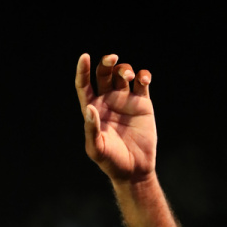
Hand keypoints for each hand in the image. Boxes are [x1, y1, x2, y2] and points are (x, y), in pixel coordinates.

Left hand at [75, 53, 156, 183]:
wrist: (134, 169)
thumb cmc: (112, 161)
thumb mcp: (97, 148)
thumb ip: (92, 129)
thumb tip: (89, 109)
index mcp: (93, 109)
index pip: (84, 85)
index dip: (82, 70)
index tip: (84, 56)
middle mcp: (107, 102)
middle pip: (104, 74)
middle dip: (107, 63)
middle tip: (112, 59)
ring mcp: (125, 101)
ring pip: (123, 75)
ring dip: (125, 69)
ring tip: (129, 78)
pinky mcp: (142, 103)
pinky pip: (142, 83)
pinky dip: (144, 76)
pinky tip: (144, 79)